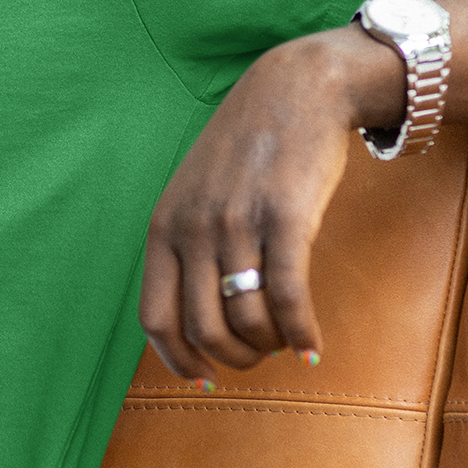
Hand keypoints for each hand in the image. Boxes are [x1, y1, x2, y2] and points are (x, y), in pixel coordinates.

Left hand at [139, 27, 402, 380]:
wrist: (296, 90)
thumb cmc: (247, 149)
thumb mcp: (195, 192)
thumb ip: (186, 245)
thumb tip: (192, 318)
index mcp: (163, 226)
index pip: (154, 318)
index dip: (178, 359)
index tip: (203, 377)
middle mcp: (193, 228)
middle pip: (204, 330)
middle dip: (235, 359)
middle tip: (259, 355)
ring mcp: (237, 223)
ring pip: (247, 321)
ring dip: (271, 346)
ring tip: (288, 339)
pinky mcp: (285, 218)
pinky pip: (288, 299)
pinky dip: (302, 332)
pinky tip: (313, 343)